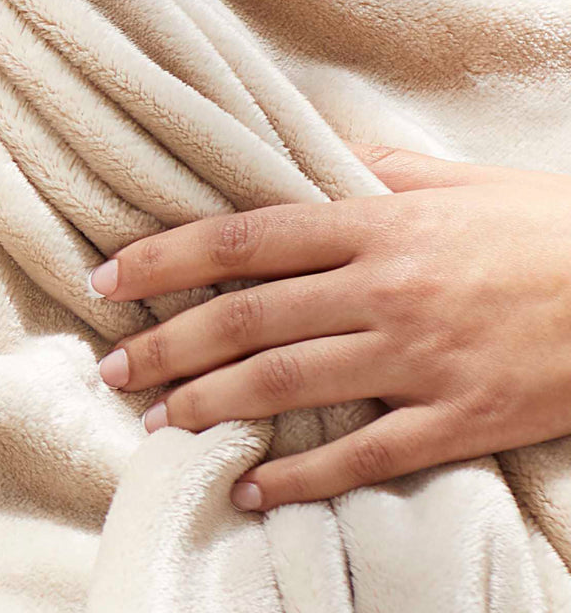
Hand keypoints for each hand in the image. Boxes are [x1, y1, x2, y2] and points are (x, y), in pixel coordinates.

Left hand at [86, 144, 570, 511]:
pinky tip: (252, 485)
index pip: (242, 238)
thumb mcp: (457, 178)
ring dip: (211, 405)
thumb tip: (315, 151)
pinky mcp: (463, 419)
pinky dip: (303, 474)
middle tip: (113, 368)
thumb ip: (376, 167)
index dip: (165, 260)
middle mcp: (385, 287)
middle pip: (250, 318)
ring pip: (291, 384)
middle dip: (169, 345)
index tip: (108, 278)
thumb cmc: (544, 225)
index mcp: (376, 221)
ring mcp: (422, 356)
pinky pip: (367, 454)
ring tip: (157, 423)